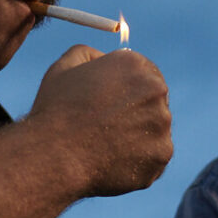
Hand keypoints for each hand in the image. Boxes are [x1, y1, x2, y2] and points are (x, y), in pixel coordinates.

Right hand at [29, 45, 171, 197]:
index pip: (144, 74)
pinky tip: (113, 163)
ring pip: (155, 130)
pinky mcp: (162, 153)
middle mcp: (156, 89)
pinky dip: (139, 162)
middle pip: (154, 101)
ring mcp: (162, 122)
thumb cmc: (55, 112)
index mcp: (135, 64)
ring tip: (106, 146)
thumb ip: (88, 55)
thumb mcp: (63, 69)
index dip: (126, 90)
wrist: (54, 156)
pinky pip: (154, 157)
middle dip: (136, 112)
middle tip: (109, 128)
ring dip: (138, 137)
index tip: (110, 105)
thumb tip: (103, 58)